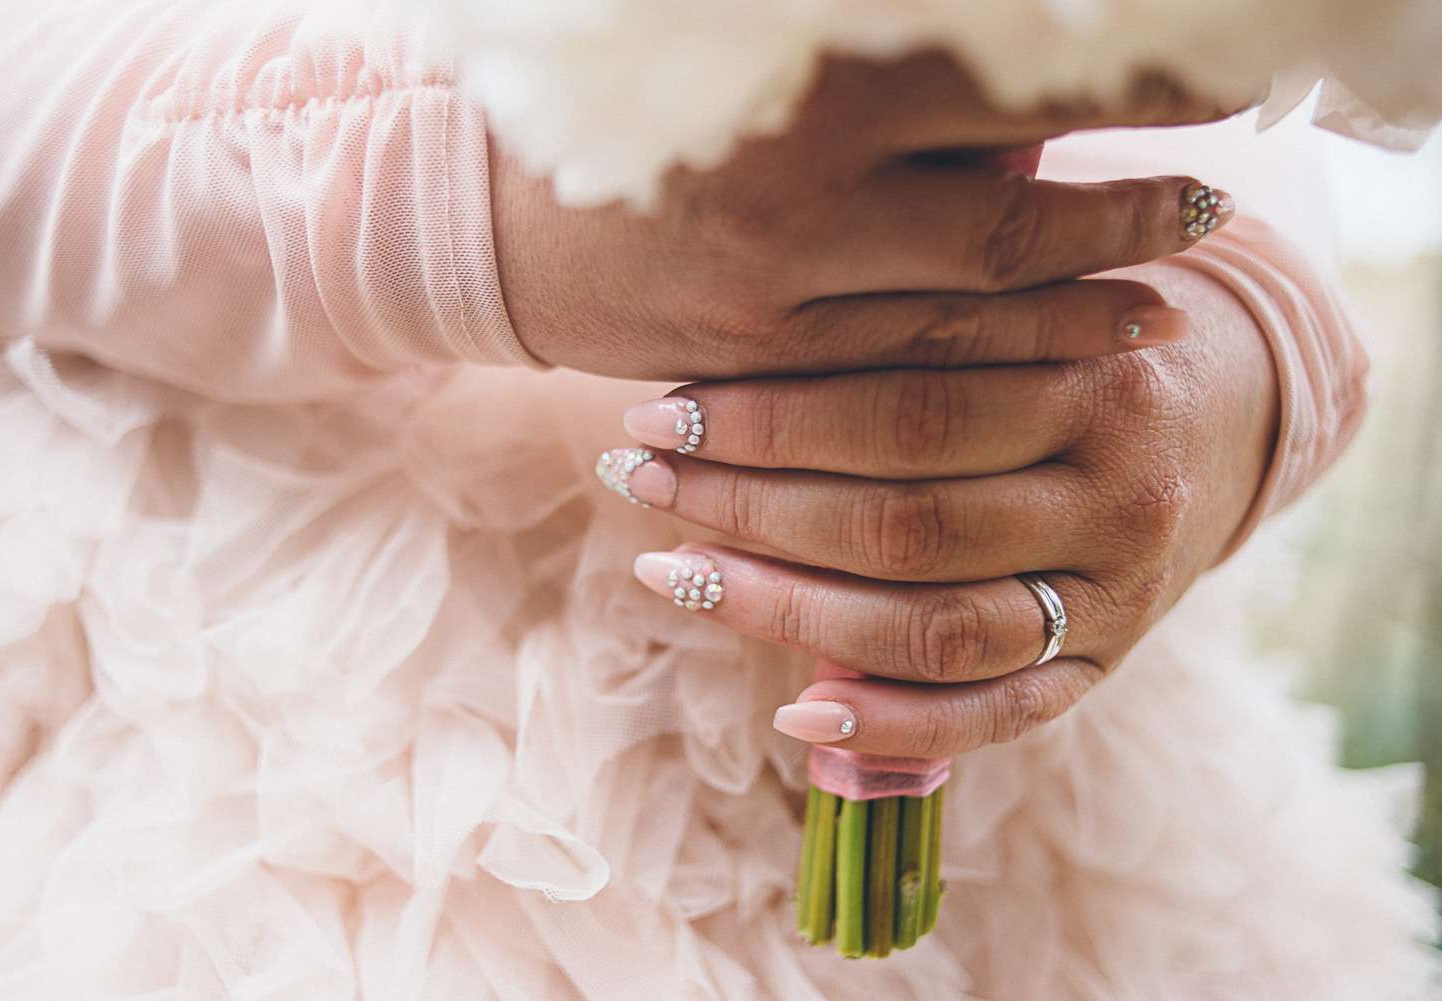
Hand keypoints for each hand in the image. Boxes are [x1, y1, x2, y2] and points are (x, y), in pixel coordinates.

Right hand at [492, 53, 1244, 380]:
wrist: (491, 222)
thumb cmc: (640, 127)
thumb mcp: (765, 81)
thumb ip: (893, 101)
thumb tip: (1035, 120)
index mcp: (808, 85)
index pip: (1002, 89)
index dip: (1118, 98)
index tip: (1203, 95)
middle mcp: (799, 183)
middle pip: (1010, 213)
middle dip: (1125, 214)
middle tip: (1211, 205)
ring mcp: (778, 284)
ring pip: (966, 311)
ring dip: (1079, 305)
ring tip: (1165, 299)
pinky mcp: (756, 358)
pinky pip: (897, 370)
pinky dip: (990, 363)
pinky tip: (1060, 350)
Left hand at [601, 262, 1277, 757]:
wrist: (1237, 405)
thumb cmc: (1088, 334)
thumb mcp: (1038, 294)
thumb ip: (936, 315)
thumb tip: (751, 337)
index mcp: (1097, 377)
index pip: (906, 406)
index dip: (769, 414)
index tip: (659, 406)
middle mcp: (1119, 491)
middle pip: (904, 519)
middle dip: (749, 501)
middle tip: (638, 473)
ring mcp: (1120, 594)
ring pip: (931, 624)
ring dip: (784, 610)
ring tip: (671, 571)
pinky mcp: (1109, 667)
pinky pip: (995, 718)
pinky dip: (890, 726)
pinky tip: (791, 716)